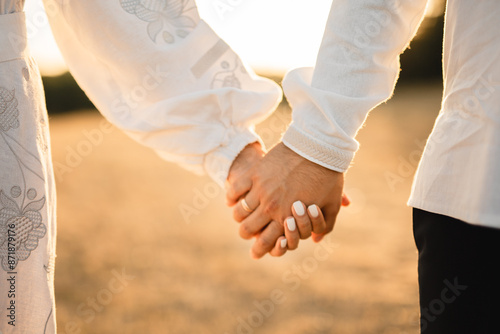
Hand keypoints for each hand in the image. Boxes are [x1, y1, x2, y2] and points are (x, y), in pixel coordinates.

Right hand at [228, 142, 344, 257]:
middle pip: (246, 230)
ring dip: (239, 216)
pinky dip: (231, 197)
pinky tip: (233, 199)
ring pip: (238, 212)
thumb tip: (316, 240)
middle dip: (245, 233)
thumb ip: (324, 226)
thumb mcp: (331, 205)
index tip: (254, 252)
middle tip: (247, 231)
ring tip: (241, 214)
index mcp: (288, 218)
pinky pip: (235, 190)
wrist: (318, 147)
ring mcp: (261, 190)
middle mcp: (271, 207)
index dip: (257, 251)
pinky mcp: (255, 173)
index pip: (265, 243)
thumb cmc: (328, 177)